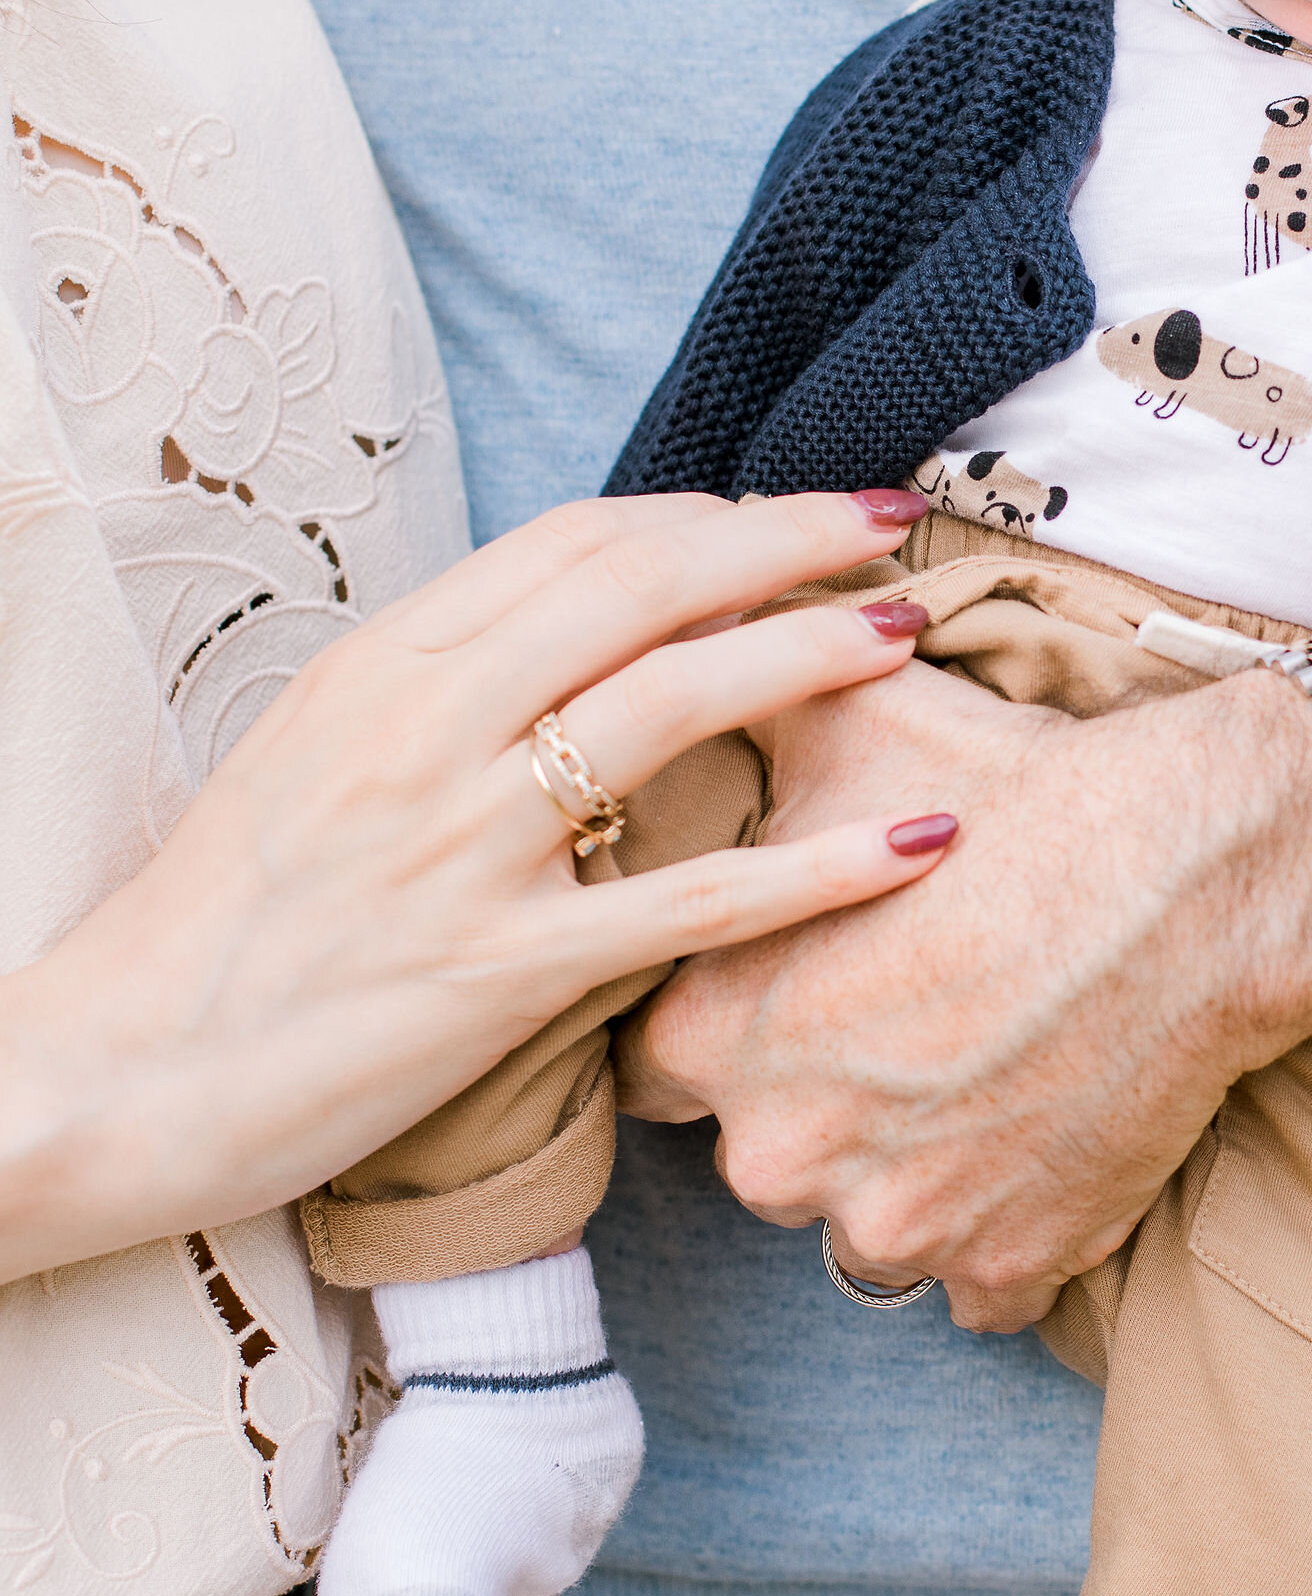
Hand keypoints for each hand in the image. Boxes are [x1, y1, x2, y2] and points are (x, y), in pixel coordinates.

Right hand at [0, 491, 956, 1280]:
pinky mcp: (496, 973)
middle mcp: (422, 733)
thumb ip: (433, 694)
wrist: (108, 1078)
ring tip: (909, 632)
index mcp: (378, 669)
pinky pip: (689, 903)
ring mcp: (461, 850)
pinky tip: (919, 844)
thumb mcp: (307, 760)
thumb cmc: (218, 929)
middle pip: (639, 588)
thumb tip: (562, 643)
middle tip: (891, 524)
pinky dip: (817, 869)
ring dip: (810, 656)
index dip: (703, 517)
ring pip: (671, 707)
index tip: (789, 520)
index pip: (572, 545)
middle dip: (782, 542)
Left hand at [619, 663, 1311, 1326]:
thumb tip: (658, 650)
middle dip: (817, 1104)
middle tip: (905, 1021)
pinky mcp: (1013, 1266)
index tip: (789, 988)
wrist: (1205, 864)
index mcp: (718, 1040)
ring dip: (909, 1170)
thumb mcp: (846, 726)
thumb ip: (728, 707)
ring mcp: (902, 1227)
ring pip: (868, 1221)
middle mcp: (784, 1158)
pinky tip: (1039, 1139)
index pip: (656, 1068)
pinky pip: (977, 1282)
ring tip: (983, 1072)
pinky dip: (1003, 1228)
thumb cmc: (1014, 792)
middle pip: (763, 1154)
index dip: (725, 1020)